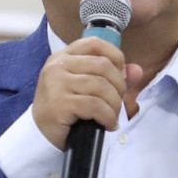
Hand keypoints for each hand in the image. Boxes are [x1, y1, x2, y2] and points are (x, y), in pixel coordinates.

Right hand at [32, 36, 142, 150]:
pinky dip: (108, 117)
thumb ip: (113, 76)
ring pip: (101, 86)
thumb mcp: (87, 88)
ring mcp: (56, 83)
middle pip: (103, 65)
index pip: (95, 43)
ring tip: (113, 115)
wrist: (40, 134)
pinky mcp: (59, 103)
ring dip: (114, 104)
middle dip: (119, 86)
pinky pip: (95, 106)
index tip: (120, 75)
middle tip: (118, 103)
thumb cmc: (65, 109)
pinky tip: (108, 124)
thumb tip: (136, 71)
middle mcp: (57, 66)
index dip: (115, 56)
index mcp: (63, 57)